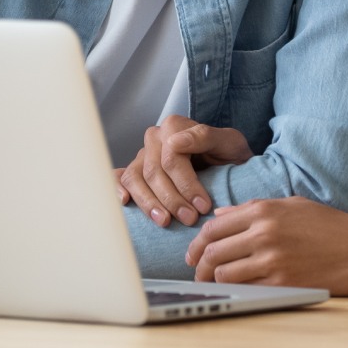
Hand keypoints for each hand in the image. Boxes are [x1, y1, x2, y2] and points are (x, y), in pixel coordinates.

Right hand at [115, 115, 251, 228]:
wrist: (227, 164)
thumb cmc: (229, 154)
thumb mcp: (230, 142)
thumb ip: (205, 137)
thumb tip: (175, 142)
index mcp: (174, 126)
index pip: (172, 158)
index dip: (186, 185)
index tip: (203, 206)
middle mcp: (154, 138)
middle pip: (153, 172)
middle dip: (171, 199)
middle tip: (190, 219)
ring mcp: (142, 155)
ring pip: (135, 178)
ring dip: (148, 203)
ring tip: (165, 221)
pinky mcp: (136, 170)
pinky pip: (120, 178)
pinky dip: (117, 189)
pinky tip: (125, 202)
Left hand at [185, 197, 347, 295]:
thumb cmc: (334, 227)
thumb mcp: (294, 206)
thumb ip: (254, 209)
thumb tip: (220, 215)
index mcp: (264, 210)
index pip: (214, 227)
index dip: (197, 244)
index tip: (194, 254)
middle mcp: (263, 232)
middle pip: (212, 251)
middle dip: (199, 266)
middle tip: (197, 274)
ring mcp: (272, 258)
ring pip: (223, 273)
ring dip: (214, 282)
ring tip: (214, 286)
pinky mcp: (283, 282)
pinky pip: (246, 289)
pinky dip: (236, 292)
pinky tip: (237, 293)